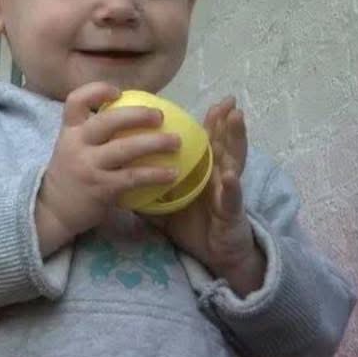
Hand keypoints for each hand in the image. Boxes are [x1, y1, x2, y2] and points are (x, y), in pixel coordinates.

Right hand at [35, 82, 179, 255]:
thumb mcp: (73, 147)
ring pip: (124, 149)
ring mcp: (88, 167)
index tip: (118, 93)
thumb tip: (133, 117)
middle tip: (159, 116)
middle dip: (137, 115)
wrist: (53, 210)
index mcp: (70, 130)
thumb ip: (94, 133)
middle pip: (107, 121)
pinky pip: (132, 177)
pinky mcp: (100, 188)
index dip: (97, 91)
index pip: (76, 100)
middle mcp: (77, 145)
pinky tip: (172, 173)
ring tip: (175, 142)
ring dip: (154, 143)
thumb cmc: (71, 174)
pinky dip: (155, 174)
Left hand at [164, 96, 264, 294]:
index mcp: (204, 172)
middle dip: (225, 122)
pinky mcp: (231, 212)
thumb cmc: (194, 226)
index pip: (204, 142)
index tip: (204, 100)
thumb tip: (121, 176)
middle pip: (222, 144)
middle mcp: (219, 176)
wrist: (216, 256)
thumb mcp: (167, 205)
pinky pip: (229, 198)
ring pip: (234, 161)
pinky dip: (230, 186)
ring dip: (236, 139)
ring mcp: (228, 192)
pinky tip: (229, 175)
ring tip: (236, 119)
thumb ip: (148, 188)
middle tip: (228, 101)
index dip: (207, 122)